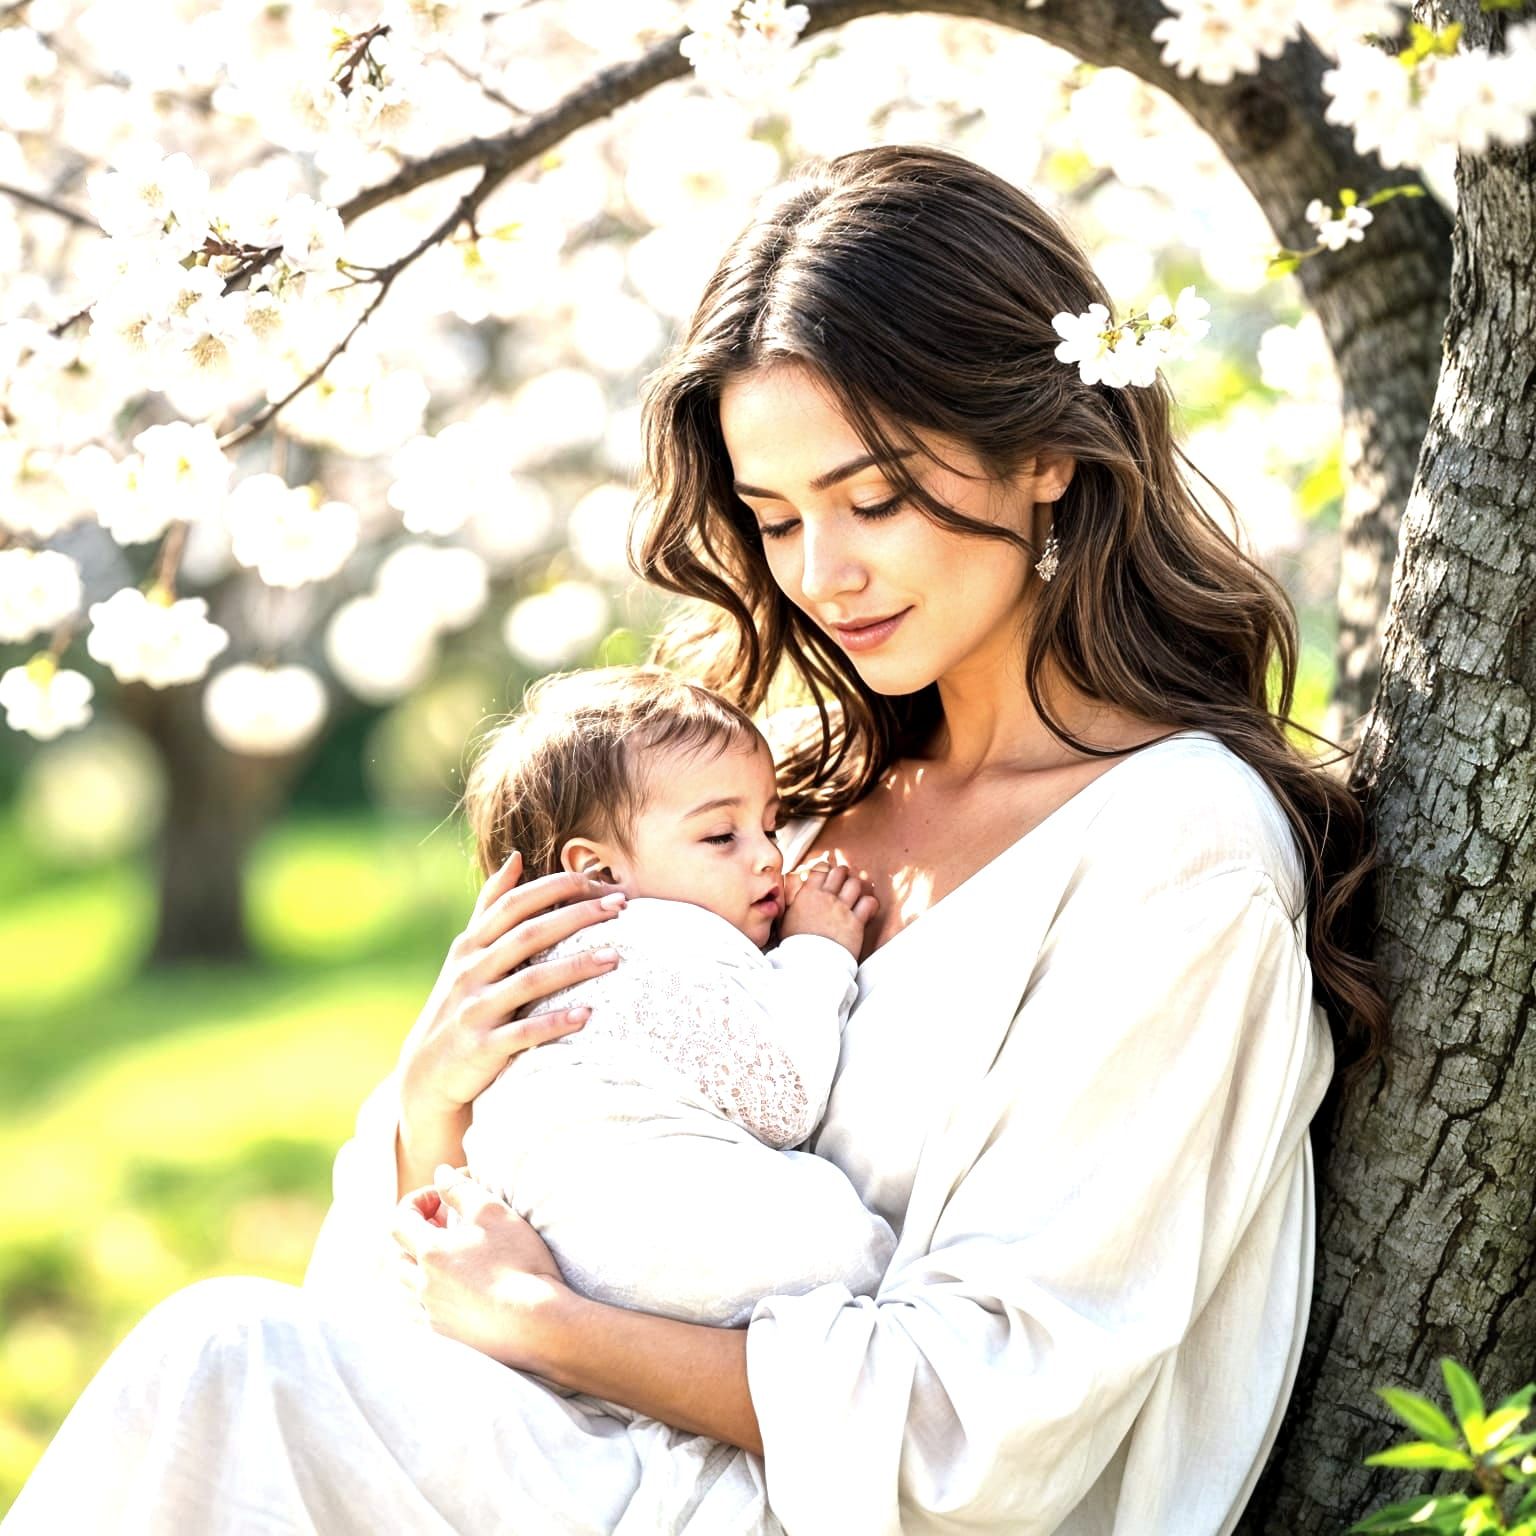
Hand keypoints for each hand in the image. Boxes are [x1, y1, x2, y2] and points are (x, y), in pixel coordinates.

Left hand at [391, 1164, 572, 1371]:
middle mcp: (423, 1285)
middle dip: (414, 1234)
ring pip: (408, 1286)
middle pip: (397, 1255)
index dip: (417, 1201)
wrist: (534, 1322)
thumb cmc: (517, 1261)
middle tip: (444, 1224)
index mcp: (429, 1252)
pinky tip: (459, 1287)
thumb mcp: (492, 1211)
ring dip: (421, 1265)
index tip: (442, 1196)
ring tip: (451, 1255)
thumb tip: (441, 1174)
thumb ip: (461, 1189)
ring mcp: (433, 1312)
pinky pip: (425, 1310)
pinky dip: (433, 1292)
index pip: (399, 1220)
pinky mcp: (447, 1334)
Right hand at [397, 850, 627, 1124]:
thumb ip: (490, 906)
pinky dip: (554, 1022)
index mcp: (470, 945)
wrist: (425, 1074)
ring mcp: (474, 1009)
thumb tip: (516, 857)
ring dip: (575, 967)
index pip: (515, 904)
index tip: (600, 882)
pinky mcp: (481, 1047)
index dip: (557, 888)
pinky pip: (523, 1033)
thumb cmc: (460, 1003)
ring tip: (615, 957)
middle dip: (576, 916)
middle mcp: (470, 971)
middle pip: (528, 935)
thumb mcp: (466, 953)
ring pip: (529, 981)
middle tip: (620, 907)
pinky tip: (587, 1015)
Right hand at [780, 861, 878, 956]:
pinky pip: (869, 903)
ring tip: (853, 895)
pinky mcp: (856, 923)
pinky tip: (865, 908)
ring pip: (855, 884)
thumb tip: (795, 888)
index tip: (827, 876)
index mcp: (807, 895)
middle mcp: (826, 898)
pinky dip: (869, 903)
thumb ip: (793, 901)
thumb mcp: (786, 918)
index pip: (821, 868)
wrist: (808, 964)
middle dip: (842, 875)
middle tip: (842, 883)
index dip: (826, 869)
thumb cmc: (794, 944)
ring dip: (855, 887)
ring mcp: (842, 909)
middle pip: (840, 872)